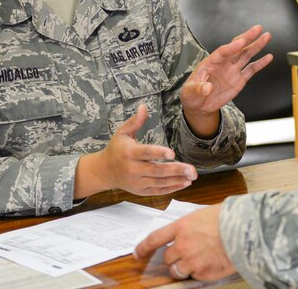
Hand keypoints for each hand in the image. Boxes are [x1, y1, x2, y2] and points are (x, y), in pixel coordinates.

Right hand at [74, 105, 197, 197]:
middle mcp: (133, 169)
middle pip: (156, 170)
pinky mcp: (141, 191)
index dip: (159, 153)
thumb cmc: (117, 148)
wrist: (105, 171)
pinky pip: (158, 191)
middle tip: (192, 169)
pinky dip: (172, 188)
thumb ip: (135, 121)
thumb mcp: (122, 132)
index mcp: (129, 153)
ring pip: (159, 182)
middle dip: (175, 170)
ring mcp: (137, 182)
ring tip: (192, 176)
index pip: (146, 153)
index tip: (173, 153)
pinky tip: (185, 183)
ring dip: (177, 180)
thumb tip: (144, 106)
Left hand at [134, 204, 234, 280]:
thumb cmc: (227, 218)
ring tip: (198, 259)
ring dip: (183, 267)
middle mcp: (183, 245)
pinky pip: (195, 276)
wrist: (245, 229)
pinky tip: (210, 262)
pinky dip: (200, 272)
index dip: (143, 248)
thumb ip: (188, 226)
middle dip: (172, 258)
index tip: (137, 253)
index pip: (154, 239)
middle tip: (184, 253)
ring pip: (177, 270)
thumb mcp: (202, 215)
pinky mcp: (203, 273)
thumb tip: (183, 234)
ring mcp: (192, 261)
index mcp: (181, 227)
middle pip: (166, 258)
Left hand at [182, 25, 272, 120]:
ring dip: (256, 46)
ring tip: (267, 36)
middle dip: (247, 38)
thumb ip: (198, 89)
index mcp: (210, 62)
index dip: (231, 47)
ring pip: (246, 55)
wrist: (199, 105)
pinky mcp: (239, 80)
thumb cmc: (191, 94)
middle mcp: (223, 63)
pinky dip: (260, 63)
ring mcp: (232, 71)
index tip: (241, 42)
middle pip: (237, 48)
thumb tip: (207, 88)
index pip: (222, 52)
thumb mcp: (190, 92)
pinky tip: (268, 57)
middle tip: (258, 28)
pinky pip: (251, 70)